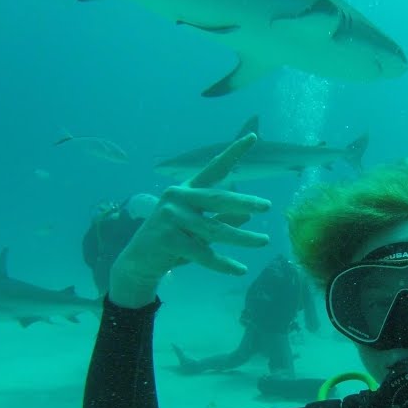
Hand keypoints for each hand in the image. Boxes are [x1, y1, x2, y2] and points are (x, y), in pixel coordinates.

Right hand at [109, 133, 270, 307]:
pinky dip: (224, 264)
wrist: (140, 261)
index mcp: (187, 190)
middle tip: (267, 206)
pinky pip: (204, 253)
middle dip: (245, 201)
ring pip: (216, 230)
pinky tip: (241, 270)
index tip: (253, 137)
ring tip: (264, 240)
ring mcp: (171, 217)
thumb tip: (248, 215)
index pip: (214, 168)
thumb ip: (221, 219)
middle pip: (218, 199)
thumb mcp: (199, 228)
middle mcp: (178, 198)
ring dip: (243, 238)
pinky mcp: (168, 240)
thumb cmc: (174, 240)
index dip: (234, 152)